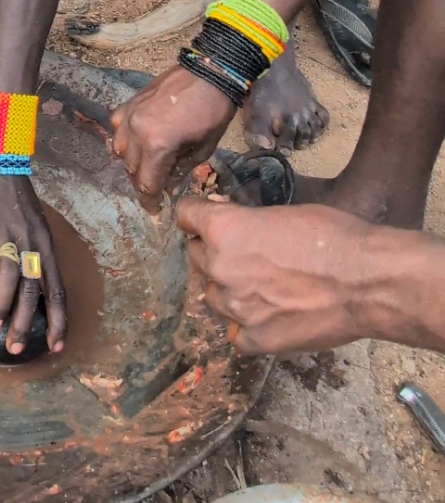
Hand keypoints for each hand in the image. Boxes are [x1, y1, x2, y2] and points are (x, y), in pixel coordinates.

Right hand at [0, 175, 66, 353]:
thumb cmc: (15, 201)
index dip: (58, 320)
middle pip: (32, 290)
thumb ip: (24, 260)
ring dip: (2, 306)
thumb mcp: (30, 229)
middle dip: (26, 324)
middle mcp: (30, 243)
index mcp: (45, 245)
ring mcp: (5, 234)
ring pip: (9, 278)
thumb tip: (2, 291)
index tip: (56, 346)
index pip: (56, 289)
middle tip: (16, 349)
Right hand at [110, 66, 235, 208]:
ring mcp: (129, 115)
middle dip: (143, 183)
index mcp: (158, 145)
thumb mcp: (203, 149)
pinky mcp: (129, 102)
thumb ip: (180, 170)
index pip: (147, 184)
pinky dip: (125, 137)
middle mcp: (137, 132)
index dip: (151, 201)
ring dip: (132, 161)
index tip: (156, 210)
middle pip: (132, 169)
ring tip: (148, 163)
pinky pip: (117, 127)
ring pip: (120, 150)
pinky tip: (137, 139)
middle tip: (156, 188)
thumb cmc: (213, 113)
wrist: (209, 74)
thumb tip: (167, 184)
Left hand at [178, 197, 381, 353]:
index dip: (195, 215)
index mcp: (224, 229)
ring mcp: (235, 307)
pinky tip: (267, 316)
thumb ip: (246, 221)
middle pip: (197, 257)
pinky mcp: (255, 340)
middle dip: (213, 251)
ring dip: (227, 289)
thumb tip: (235, 224)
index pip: (186, 215)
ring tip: (259, 287)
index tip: (203, 218)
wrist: (365, 282)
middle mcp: (220, 267)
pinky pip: (235, 333)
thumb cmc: (331, 237)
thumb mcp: (281, 212)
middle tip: (241, 253)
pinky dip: (246, 325)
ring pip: (213, 296)